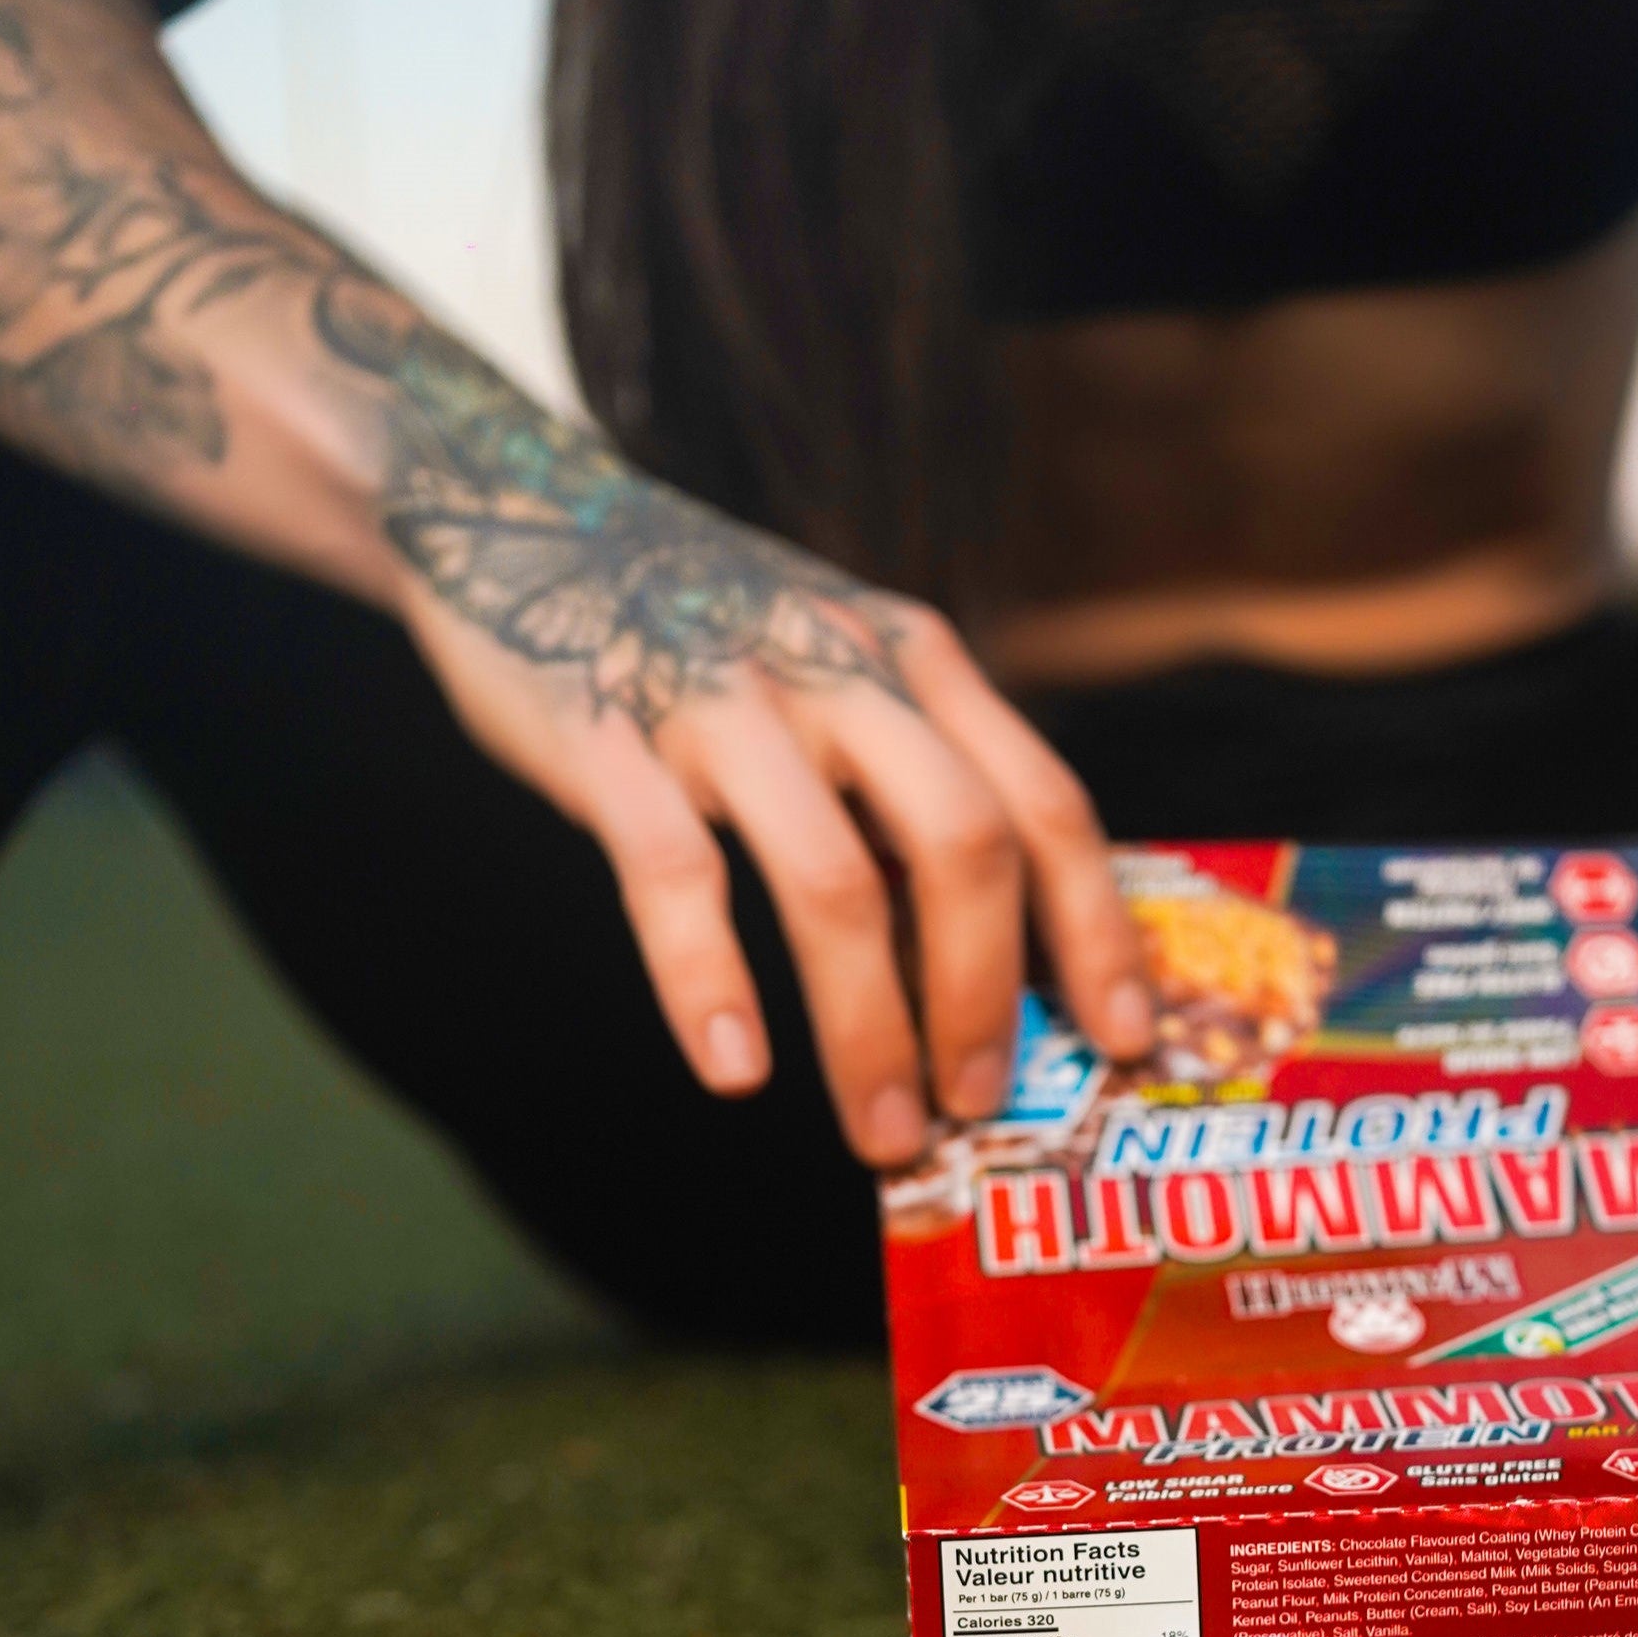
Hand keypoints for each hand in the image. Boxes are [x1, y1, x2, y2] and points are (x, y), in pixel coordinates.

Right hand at [326, 291, 1152, 1167]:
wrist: (514, 508)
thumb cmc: (703, 631)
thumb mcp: (838, 662)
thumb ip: (911, 772)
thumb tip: (988, 960)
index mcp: (913, 660)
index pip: (1043, 800)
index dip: (1094, 928)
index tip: (1123, 1036)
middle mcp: (837, 670)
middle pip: (963, 845)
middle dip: (987, 995)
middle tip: (979, 1104)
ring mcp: (723, 701)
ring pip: (833, 881)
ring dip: (870, 1026)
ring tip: (882, 1128)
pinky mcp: (607, 735)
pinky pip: (677, 876)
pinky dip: (711, 984)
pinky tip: (736, 1071)